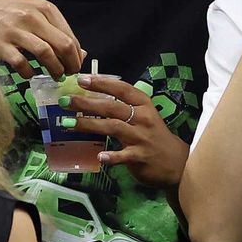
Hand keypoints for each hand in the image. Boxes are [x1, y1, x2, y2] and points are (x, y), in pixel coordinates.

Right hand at [0, 0, 84, 78]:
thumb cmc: (4, 7)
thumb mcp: (31, 8)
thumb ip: (54, 27)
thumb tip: (79, 52)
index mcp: (43, 8)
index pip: (70, 36)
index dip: (76, 55)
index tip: (75, 64)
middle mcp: (32, 18)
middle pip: (63, 46)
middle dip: (71, 64)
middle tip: (69, 73)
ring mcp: (15, 32)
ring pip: (46, 55)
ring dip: (55, 70)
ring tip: (55, 75)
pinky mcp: (0, 45)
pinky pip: (22, 64)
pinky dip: (30, 72)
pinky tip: (30, 73)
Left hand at [60, 74, 188, 188]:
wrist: (176, 162)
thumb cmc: (153, 135)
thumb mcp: (143, 116)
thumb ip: (122, 107)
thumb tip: (92, 97)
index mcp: (143, 105)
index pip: (122, 89)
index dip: (101, 83)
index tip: (81, 79)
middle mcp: (143, 118)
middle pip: (112, 107)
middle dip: (86, 103)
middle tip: (65, 100)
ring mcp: (142, 138)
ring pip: (113, 127)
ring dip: (90, 125)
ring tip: (68, 124)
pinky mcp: (140, 157)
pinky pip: (123, 156)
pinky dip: (111, 157)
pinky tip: (99, 157)